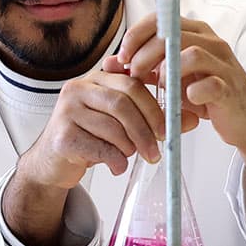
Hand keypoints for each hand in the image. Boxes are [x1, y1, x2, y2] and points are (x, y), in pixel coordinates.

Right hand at [15, 66, 173, 192]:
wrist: (52, 162)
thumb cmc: (90, 137)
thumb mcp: (122, 124)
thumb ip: (154, 118)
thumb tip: (193, 119)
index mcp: (96, 79)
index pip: (132, 83)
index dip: (153, 106)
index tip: (167, 129)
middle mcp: (78, 89)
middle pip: (122, 103)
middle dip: (145, 129)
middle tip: (156, 150)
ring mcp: (65, 111)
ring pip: (112, 128)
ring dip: (129, 148)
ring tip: (130, 157)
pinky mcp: (60, 136)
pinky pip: (99, 148)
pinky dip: (115, 161)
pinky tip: (115, 166)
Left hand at [116, 13, 245, 241]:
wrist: (245, 120)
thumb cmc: (206, 95)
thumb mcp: (170, 79)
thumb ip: (143, 69)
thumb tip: (109, 64)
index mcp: (195, 34)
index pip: (161, 20)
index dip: (136, 36)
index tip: (122, 58)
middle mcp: (211, 43)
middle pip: (171, 35)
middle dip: (144, 55)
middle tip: (134, 75)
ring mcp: (223, 64)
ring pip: (190, 55)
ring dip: (166, 72)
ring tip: (159, 88)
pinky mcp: (230, 88)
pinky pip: (209, 84)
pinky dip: (192, 92)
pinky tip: (184, 101)